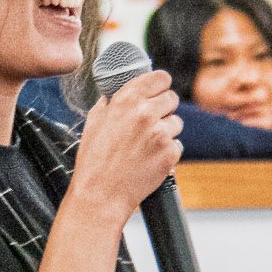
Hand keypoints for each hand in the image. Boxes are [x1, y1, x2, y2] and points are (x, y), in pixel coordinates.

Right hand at [64, 68, 184, 218]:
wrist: (101, 194)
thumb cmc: (94, 160)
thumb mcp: (94, 122)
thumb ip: (109, 103)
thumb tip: (114, 94)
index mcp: (127, 99)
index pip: (161, 77)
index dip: (160, 84)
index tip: (159, 90)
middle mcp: (146, 113)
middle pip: (172, 98)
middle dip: (164, 108)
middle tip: (152, 120)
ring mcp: (160, 133)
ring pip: (177, 122)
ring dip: (167, 130)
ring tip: (148, 144)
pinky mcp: (169, 153)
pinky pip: (177, 144)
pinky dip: (167, 151)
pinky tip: (150, 158)